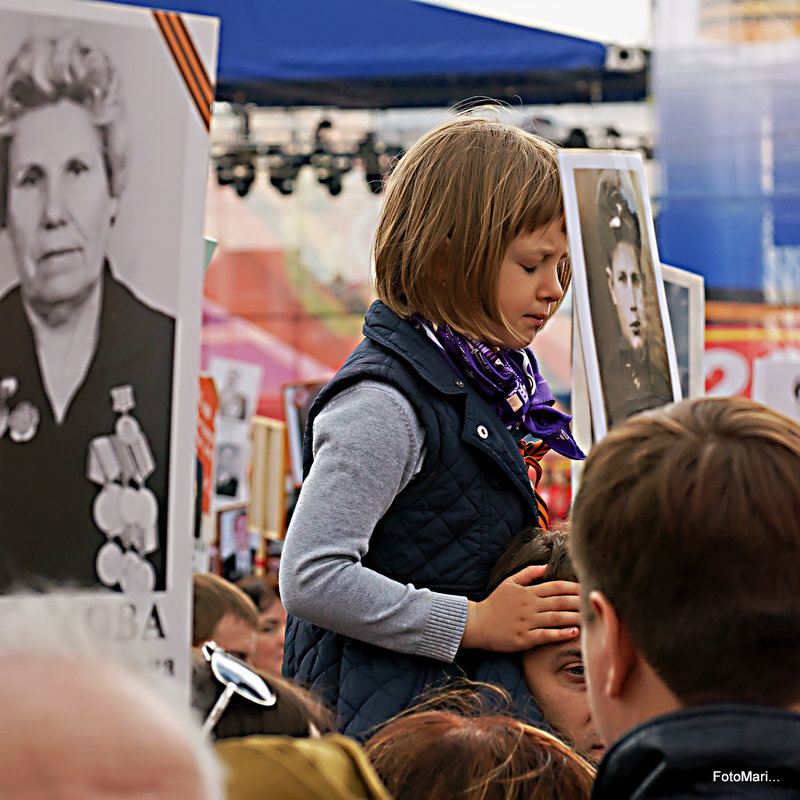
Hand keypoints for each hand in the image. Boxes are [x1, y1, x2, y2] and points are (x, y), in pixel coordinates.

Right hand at [461, 565, 580, 651]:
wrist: (477, 623)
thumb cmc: (495, 603)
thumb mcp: (509, 582)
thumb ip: (527, 573)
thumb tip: (546, 566)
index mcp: (527, 592)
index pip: (555, 587)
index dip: (573, 587)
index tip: (587, 588)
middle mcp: (529, 605)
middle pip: (559, 602)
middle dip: (579, 601)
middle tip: (595, 602)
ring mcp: (527, 622)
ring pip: (555, 618)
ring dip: (574, 617)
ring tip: (590, 617)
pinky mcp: (524, 638)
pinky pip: (546, 635)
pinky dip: (560, 634)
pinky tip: (574, 633)